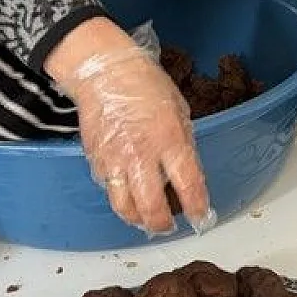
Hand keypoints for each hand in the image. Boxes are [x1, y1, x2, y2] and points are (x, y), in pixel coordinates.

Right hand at [43, 18, 208, 234]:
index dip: (196, 207)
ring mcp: (115, 160)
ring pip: (124, 207)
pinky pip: (109, 189)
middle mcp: (141, 155)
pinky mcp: (96, 160)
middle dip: (162, 224)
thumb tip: (188, 173)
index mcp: (169, 139)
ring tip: (146, 218)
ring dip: (138, 219)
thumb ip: (182, 144)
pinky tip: (128, 193)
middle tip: (169, 225)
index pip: (188, 184)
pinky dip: (120, 197)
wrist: (105, 72)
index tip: (201, 217)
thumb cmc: (145, 84)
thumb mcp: (178, 111)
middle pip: (151, 206)